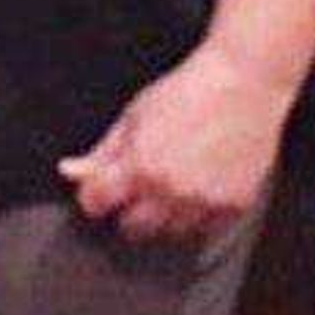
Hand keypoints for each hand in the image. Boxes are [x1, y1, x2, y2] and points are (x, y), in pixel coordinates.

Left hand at [60, 44, 292, 245]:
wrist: (243, 81)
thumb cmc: (189, 91)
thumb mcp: (135, 115)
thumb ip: (103, 151)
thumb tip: (71, 171)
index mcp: (139, 165)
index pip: (96, 204)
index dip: (95, 197)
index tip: (102, 192)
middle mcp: (169, 189)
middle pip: (131, 229)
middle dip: (130, 210)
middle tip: (142, 187)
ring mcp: (203, 201)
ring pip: (170, 234)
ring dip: (166, 216)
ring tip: (175, 183)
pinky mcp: (232, 205)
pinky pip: (205, 230)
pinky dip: (199, 216)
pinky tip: (200, 188)